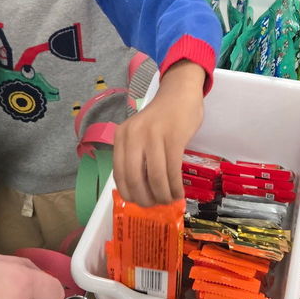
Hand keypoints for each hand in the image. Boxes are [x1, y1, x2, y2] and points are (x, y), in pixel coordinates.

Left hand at [112, 61, 205, 205]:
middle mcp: (134, 135)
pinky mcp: (174, 137)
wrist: (180, 93)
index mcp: (121, 136)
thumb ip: (135, 156)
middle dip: (146, 199)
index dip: (129, 194)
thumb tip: (140, 191)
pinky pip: (173, 170)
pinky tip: (179, 193)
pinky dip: (175, 186)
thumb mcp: (139, 133)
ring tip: (170, 200)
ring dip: (163, 195)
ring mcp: (154, 136)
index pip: (120, 174)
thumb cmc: (161, 118)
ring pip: (155, 177)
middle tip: (156, 205)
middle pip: (135, 179)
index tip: (140, 202)